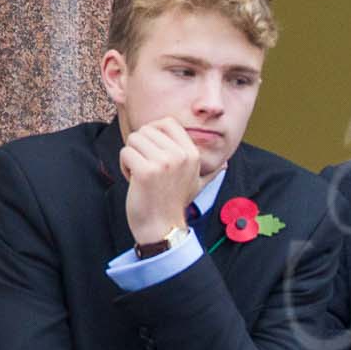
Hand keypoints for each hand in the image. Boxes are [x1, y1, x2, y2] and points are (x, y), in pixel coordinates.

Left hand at [120, 117, 207, 243]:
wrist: (163, 227)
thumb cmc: (174, 204)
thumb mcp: (198, 185)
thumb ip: (210, 172)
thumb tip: (225, 164)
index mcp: (192, 154)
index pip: (167, 122)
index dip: (153, 132)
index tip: (153, 151)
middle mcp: (181, 155)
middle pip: (146, 130)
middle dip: (140, 148)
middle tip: (148, 169)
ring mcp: (164, 162)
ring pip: (133, 140)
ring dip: (131, 157)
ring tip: (142, 175)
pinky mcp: (146, 171)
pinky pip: (125, 152)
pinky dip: (125, 166)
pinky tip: (135, 181)